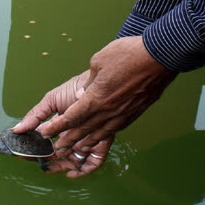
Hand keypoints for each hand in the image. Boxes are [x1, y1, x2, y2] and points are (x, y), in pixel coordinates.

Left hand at [13, 36, 176, 176]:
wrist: (160, 56)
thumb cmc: (127, 54)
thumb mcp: (99, 62)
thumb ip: (88, 81)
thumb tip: (84, 91)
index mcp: (94, 98)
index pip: (70, 119)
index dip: (55, 127)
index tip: (44, 133)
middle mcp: (106, 112)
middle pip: (81, 132)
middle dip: (66, 141)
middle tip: (54, 150)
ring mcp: (121, 115)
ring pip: (97, 135)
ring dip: (83, 144)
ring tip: (73, 150)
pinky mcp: (132, 115)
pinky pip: (112, 132)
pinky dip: (100, 139)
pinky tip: (96, 141)